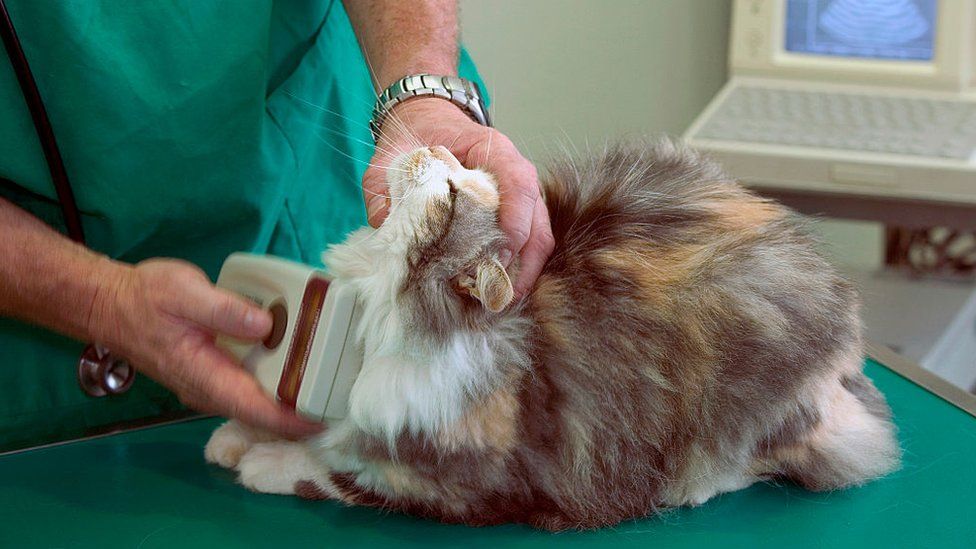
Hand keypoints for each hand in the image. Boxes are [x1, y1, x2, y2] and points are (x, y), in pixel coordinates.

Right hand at [87, 259, 322, 437]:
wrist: (111, 303)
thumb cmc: (145, 298)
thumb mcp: (184, 292)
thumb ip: (224, 309)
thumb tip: (265, 323)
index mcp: (205, 375)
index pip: (255, 409)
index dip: (291, 419)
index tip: (323, 422)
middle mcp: (209, 388)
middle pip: (261, 412)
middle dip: (300, 414)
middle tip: (340, 405)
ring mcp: (210, 384)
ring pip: (256, 402)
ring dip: (289, 401)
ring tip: (328, 391)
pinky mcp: (213, 373)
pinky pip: (249, 386)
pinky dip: (275, 383)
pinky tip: (298, 369)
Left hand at [362, 98, 554, 298]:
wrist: (424, 125)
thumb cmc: (416, 140)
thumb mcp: (389, 158)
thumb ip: (382, 188)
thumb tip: (381, 222)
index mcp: (492, 149)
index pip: (519, 181)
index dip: (516, 217)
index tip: (503, 250)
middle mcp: (514, 173)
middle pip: (537, 218)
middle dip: (525, 260)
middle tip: (502, 294)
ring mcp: (517, 197)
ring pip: (539, 236)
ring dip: (525, 271)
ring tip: (503, 301)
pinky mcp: (511, 215)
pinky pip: (527, 244)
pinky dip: (517, 269)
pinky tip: (499, 291)